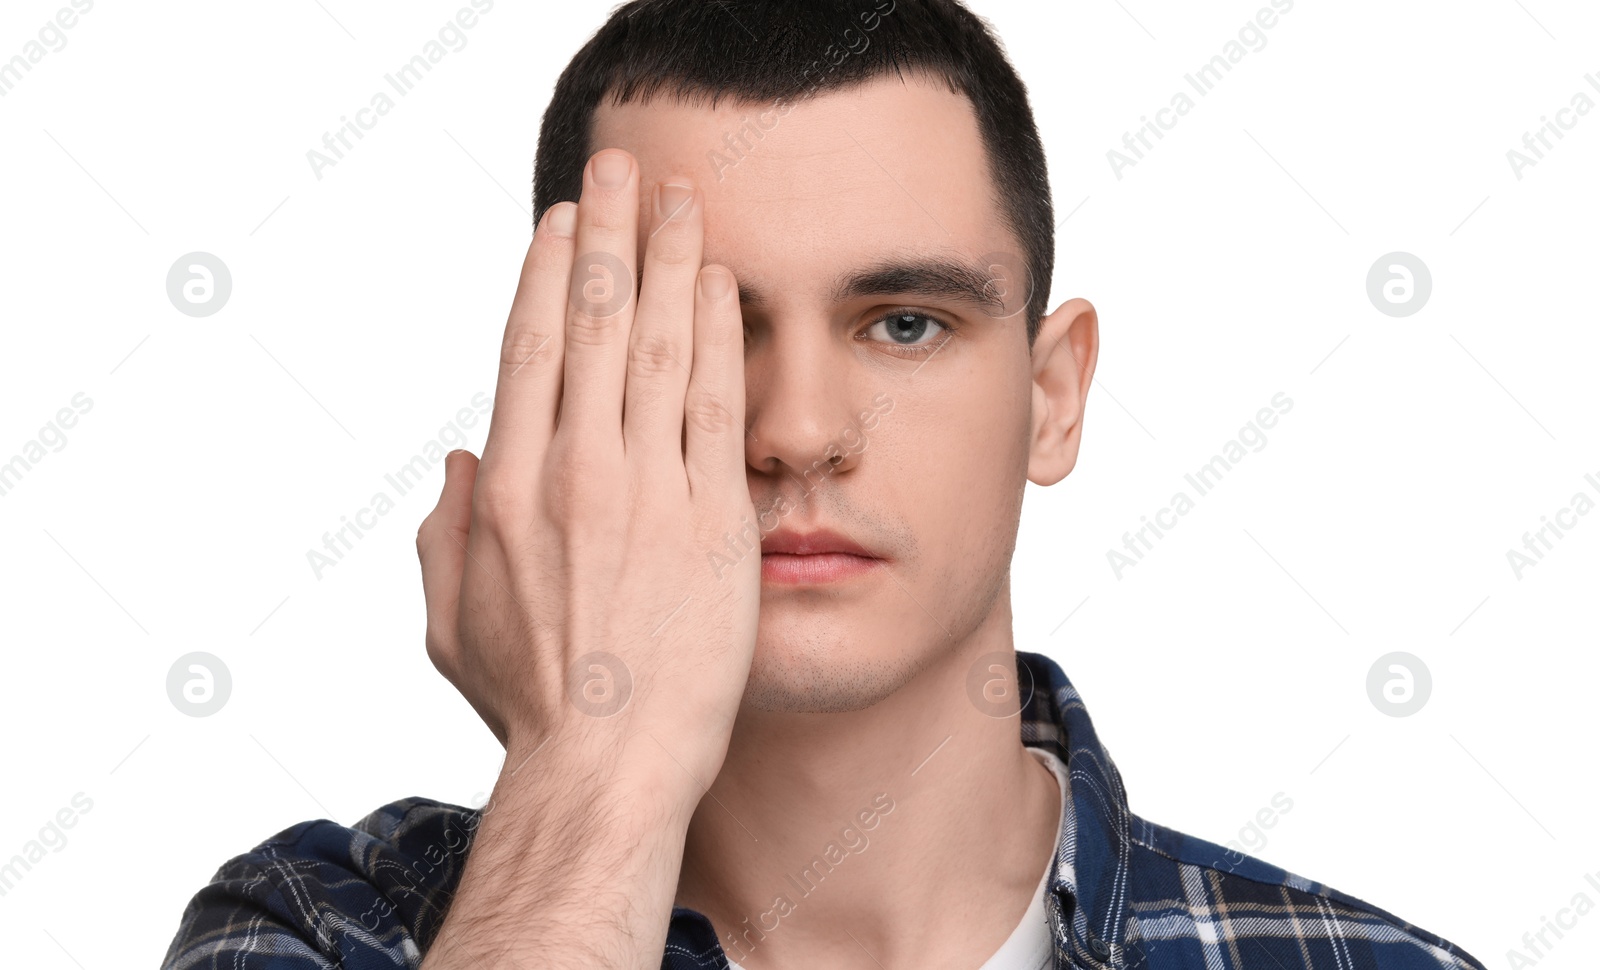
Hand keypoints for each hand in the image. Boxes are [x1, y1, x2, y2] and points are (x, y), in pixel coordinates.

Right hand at [415, 149, 757, 804]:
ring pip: (660, 344)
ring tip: (684, 198)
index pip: (530, 347)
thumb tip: (454, 462)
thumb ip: (439, 533)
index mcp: (504, 488)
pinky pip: (718, 402)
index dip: (549, 271)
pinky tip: (724, 284)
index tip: (564, 220)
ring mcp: (646, 490)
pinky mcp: (712, 518)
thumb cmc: (531, 704)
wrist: (608, 766)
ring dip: (672, 258)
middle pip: (595, 321)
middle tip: (624, 167)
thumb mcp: (451, 622)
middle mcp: (573, 472)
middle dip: (610, 231)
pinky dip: (721, 335)